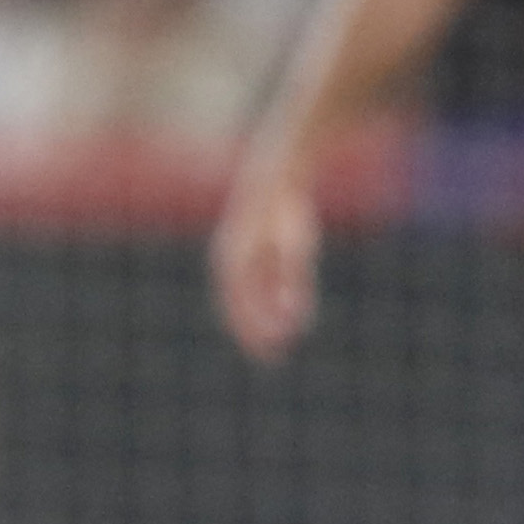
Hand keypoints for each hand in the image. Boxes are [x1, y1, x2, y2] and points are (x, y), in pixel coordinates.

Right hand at [209, 164, 320, 363]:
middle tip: (274, 356)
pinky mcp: (247, 246)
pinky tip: (285, 309)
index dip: (254, 332)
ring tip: (280, 338)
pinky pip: (252, 282)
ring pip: (243, 295)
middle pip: (236, 306)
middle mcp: (227, 259)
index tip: (273, 353)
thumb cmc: (287, 206)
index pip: (238, 307)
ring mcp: (236, 251)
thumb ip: (294, 280)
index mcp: (232, 261)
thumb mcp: (295, 245)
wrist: (279, 168)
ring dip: (259, 317)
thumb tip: (294, 318)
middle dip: (253, 332)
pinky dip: (265, 299)